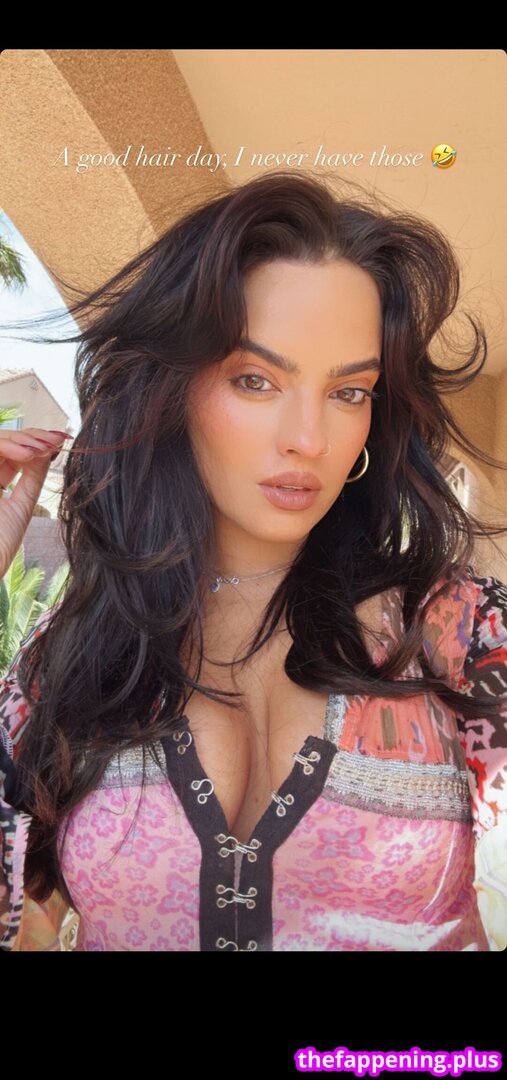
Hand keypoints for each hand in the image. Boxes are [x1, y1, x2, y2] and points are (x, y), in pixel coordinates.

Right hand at [0, 428, 69, 578]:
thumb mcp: (21, 506)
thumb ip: (32, 477)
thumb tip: (49, 448)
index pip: (12, 453)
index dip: (34, 443)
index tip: (61, 441)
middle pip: (3, 442)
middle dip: (32, 437)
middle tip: (58, 439)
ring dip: (22, 439)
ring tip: (46, 447)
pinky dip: (7, 446)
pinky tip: (28, 454)